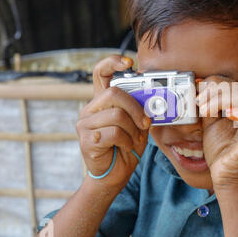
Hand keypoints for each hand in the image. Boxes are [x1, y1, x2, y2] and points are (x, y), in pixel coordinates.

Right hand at [76, 55, 150, 188]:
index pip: (100, 73)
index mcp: (102, 102)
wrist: (114, 175)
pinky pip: (114, 133)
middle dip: (136, 108)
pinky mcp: (86, 140)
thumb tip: (152, 98)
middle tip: (144, 122)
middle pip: (114, 93)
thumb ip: (140, 110)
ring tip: (133, 139)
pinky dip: (127, 141)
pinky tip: (126, 147)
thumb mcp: (137, 125)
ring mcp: (85, 124)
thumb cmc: (125, 147)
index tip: (129, 61)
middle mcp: (90, 109)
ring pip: (117, 115)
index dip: (112, 62)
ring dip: (133, 130)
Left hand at [197, 76, 237, 190]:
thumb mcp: (212, 123)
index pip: (236, 85)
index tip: (197, 91)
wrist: (226, 179)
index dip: (215, 82)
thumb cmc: (222, 153)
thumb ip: (210, 106)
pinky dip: (233, 109)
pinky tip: (218, 114)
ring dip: (217, 98)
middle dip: (214, 89)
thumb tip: (200, 88)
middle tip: (198, 100)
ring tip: (203, 109)